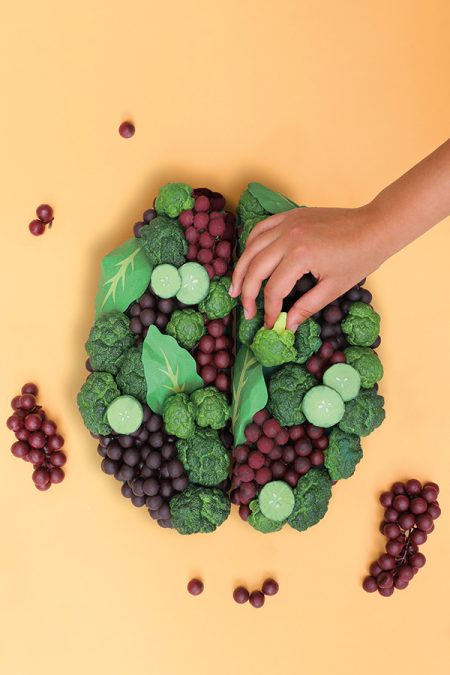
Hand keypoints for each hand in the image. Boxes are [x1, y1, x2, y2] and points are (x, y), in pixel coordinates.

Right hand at [230, 204, 382, 331]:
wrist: (375, 227)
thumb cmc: (359, 258)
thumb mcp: (334, 289)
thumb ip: (306, 307)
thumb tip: (287, 326)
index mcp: (300, 256)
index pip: (273, 289)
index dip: (269, 310)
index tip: (270, 325)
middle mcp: (288, 237)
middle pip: (255, 268)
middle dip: (247, 293)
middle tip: (247, 312)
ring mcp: (287, 223)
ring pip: (251, 247)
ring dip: (240, 269)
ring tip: (235, 289)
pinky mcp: (290, 215)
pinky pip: (261, 229)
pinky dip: (250, 244)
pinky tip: (248, 259)